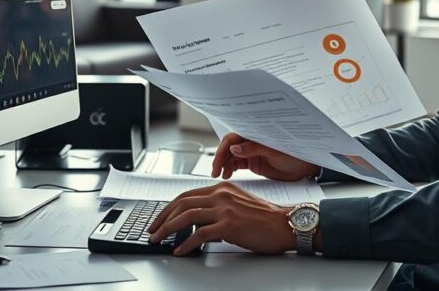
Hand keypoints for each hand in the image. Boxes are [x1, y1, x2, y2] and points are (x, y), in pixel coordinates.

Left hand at [146, 181, 293, 254]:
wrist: (285, 225)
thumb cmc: (264, 219)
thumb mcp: (236, 206)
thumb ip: (216, 209)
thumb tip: (195, 223)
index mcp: (222, 188)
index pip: (186, 195)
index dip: (169, 208)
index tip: (159, 219)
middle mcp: (221, 194)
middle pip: (182, 204)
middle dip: (162, 218)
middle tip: (153, 231)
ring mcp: (225, 208)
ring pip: (187, 217)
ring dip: (168, 229)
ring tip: (159, 239)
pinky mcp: (229, 224)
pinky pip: (200, 234)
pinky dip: (186, 243)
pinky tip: (180, 250)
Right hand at [211, 133, 319, 180]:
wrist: (306, 167)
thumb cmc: (295, 154)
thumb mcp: (274, 151)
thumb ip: (254, 149)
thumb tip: (234, 148)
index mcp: (255, 133)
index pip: (233, 138)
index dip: (223, 150)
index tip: (219, 162)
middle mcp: (251, 141)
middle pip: (229, 147)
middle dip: (220, 158)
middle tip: (215, 171)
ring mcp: (251, 152)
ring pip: (231, 156)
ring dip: (224, 164)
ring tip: (221, 174)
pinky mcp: (253, 162)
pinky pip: (237, 164)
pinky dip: (230, 168)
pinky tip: (227, 174)